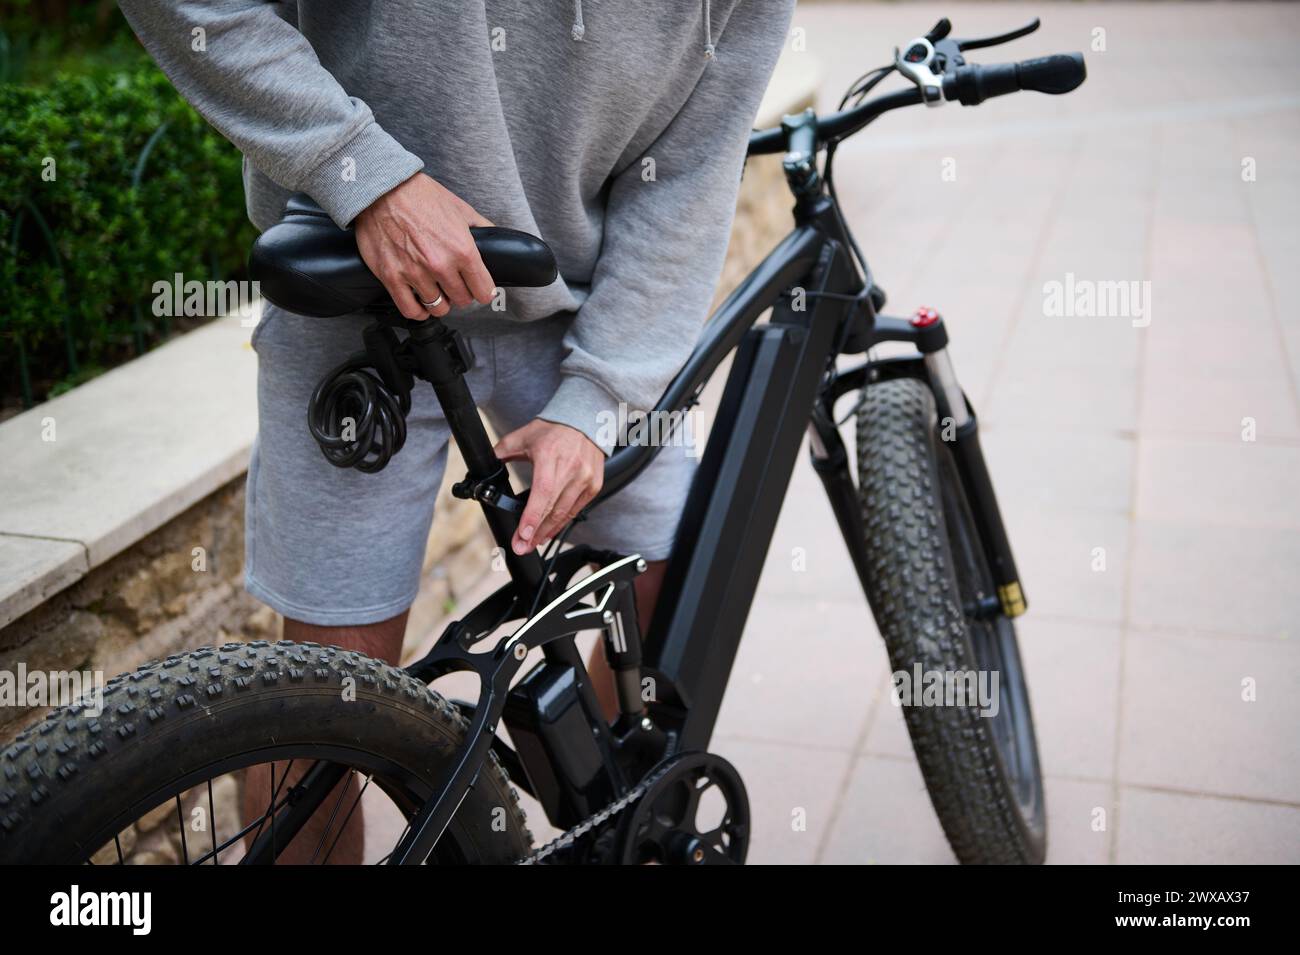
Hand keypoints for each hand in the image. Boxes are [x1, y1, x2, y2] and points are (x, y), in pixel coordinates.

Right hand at [354, 172, 496, 320]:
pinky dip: (419, 311)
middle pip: (462, 301)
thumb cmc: (420, 195)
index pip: (483, 291)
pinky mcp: (392, 277)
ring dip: (440, 302)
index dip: (483, 290)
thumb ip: (481, 229)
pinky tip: (421, 303)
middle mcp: (440, 265)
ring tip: (437, 291)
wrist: (383, 189)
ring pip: (438, 307)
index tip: (479, 289)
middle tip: (455, 285)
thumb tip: (495, 241)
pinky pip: (410, 310)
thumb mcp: (461, 209)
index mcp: (462, 250)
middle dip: (461, 294)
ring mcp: (414, 273)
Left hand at [494, 420, 604, 554]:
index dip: (532, 517)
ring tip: (533, 543)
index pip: (542, 492)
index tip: (523, 535)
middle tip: (521, 547)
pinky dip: (562, 522)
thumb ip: (502, 451)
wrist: (585, 421)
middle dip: (535, 532)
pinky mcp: (594, 485)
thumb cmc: (554, 429)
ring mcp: (585, 479)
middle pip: (553, 509)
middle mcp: (571, 469)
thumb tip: (485, 465)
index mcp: (550, 457)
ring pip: (565, 513)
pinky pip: (576, 510)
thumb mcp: (523, 436)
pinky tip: (550, 530)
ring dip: (548, 531)